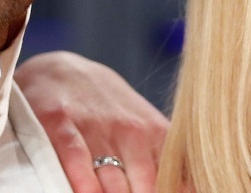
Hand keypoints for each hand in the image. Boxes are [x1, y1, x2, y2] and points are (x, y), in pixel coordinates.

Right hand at [15, 51, 168, 192]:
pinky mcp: (62, 123)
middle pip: (145, 186)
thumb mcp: (143, 125)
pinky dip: (83, 182)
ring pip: (112, 181)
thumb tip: (189, 189)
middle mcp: (130, 131)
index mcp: (155, 134)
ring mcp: (96, 128)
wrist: (61, 70)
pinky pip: (76, 159)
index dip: (172, 191)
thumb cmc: (108, 107)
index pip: (174, 176)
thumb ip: (165, 160)